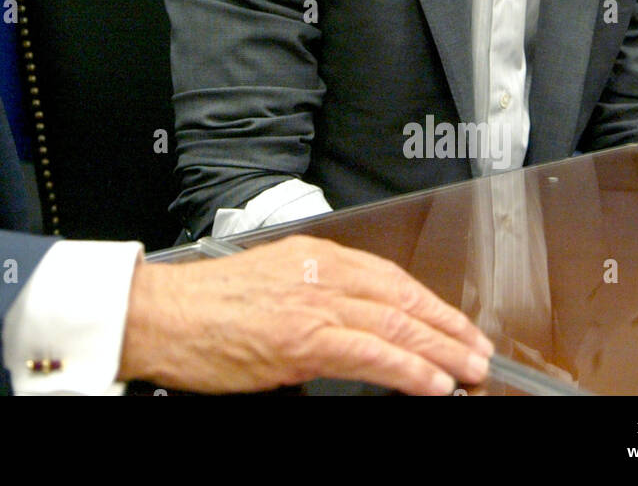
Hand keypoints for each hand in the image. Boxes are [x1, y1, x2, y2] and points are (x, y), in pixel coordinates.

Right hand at [117, 235, 492, 393]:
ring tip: (469, 369)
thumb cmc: (201, 306)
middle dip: (446, 325)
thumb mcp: (265, 283)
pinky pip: (370, 353)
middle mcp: (318, 273)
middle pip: (401, 296)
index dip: (427, 301)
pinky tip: (432, 382)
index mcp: (310, 255)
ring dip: (440, 349)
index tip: (451, 321)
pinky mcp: (303, 339)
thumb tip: (346, 324)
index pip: (386, 274)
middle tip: (477, 349)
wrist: (159, 314)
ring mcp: (312, 305)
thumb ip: (309, 294)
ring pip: (395, 323)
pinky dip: (407, 368)